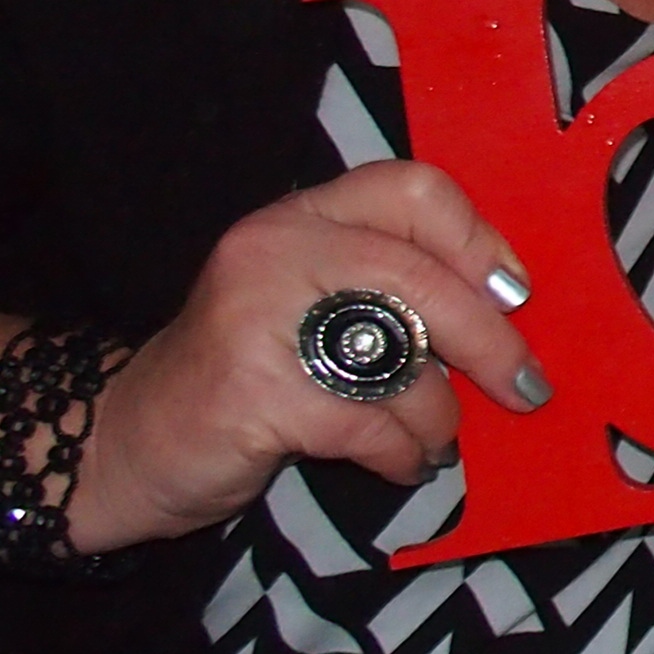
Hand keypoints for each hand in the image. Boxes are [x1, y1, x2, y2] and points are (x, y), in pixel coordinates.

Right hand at [69, 161, 547, 553]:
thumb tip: (510, 306)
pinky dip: (402, 453)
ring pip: (403, 359)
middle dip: (491, 342)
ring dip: (440, 414)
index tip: (512, 293)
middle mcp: (276, 250)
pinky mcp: (253, 395)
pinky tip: (399, 463)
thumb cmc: (251, 370)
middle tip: (525, 386)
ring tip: (434, 438)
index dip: (478, 240)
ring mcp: (257, 319)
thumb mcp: (316, 302)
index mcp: (303, 216)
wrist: (129, 439)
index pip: (413, 189)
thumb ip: (393, 286)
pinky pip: (370, 423)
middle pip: (422, 278)